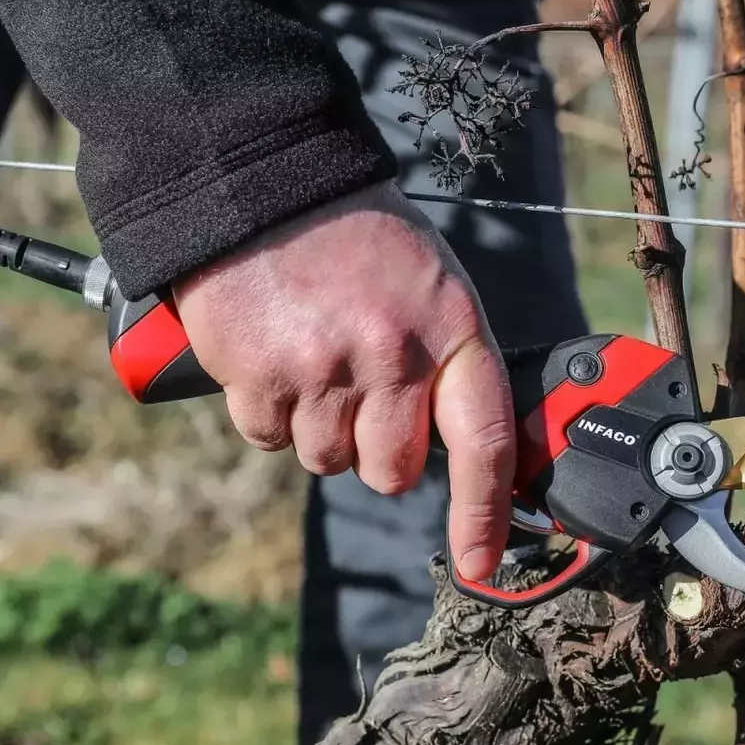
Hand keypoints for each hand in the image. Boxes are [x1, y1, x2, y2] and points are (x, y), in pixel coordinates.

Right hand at [171, 180, 514, 583]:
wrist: (261, 181)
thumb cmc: (356, 237)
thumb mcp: (429, 284)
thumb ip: (445, 361)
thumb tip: (452, 446)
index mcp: (451, 332)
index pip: (484, 443)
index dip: (483, 514)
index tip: (479, 562)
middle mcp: (393, 356)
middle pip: (391, 471)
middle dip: (375, 451)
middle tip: (359, 393)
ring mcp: (324, 369)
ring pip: (326, 459)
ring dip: (317, 426)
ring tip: (311, 354)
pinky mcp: (259, 376)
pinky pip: (268, 436)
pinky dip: (268, 410)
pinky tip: (271, 354)